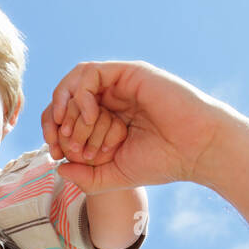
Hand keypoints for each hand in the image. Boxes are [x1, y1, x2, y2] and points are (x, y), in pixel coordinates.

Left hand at [41, 61, 241, 192]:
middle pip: (64, 99)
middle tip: (71, 147)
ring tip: (72, 131)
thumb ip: (86, 176)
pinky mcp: (128, 72)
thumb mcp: (115, 176)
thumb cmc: (163, 162)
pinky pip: (89, 73)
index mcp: (107, 118)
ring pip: (73, 83)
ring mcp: (119, 83)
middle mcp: (111, 98)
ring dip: (65, 107)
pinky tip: (92, 117)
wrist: (196, 149)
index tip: (57, 154)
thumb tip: (58, 167)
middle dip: (57, 125)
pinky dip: (81, 95)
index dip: (52, 132)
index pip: (65, 115)